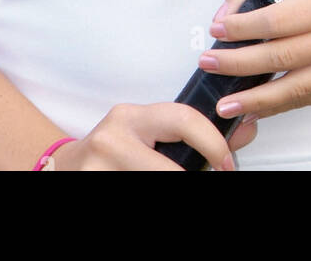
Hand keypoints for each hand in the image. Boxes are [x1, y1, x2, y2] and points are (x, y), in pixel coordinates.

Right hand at [52, 102, 257, 170]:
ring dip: (176, 181)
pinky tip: (151, 182)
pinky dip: (154, 188)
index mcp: (132, 118)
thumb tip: (246, 128)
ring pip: (159, 181)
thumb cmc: (113, 152)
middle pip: (172, 170)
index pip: (184, 119)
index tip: (228, 164)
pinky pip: (138, 192)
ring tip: (180, 173)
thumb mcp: (149, 134)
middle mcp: (114, 139)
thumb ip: (194, 132)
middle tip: (213, 176)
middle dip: (196, 176)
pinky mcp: (95, 184)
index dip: (214, 143)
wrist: (65, 170)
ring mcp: (101, 169)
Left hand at [199, 0, 310, 124]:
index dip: (243, 28)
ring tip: (227, 102)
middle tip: (210, 63)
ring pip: (297, 89)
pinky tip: (257, 105)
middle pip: (283, 58)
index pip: (278, 22)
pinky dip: (282, 103)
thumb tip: (225, 15)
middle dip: (239, 64)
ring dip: (257, 98)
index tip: (217, 29)